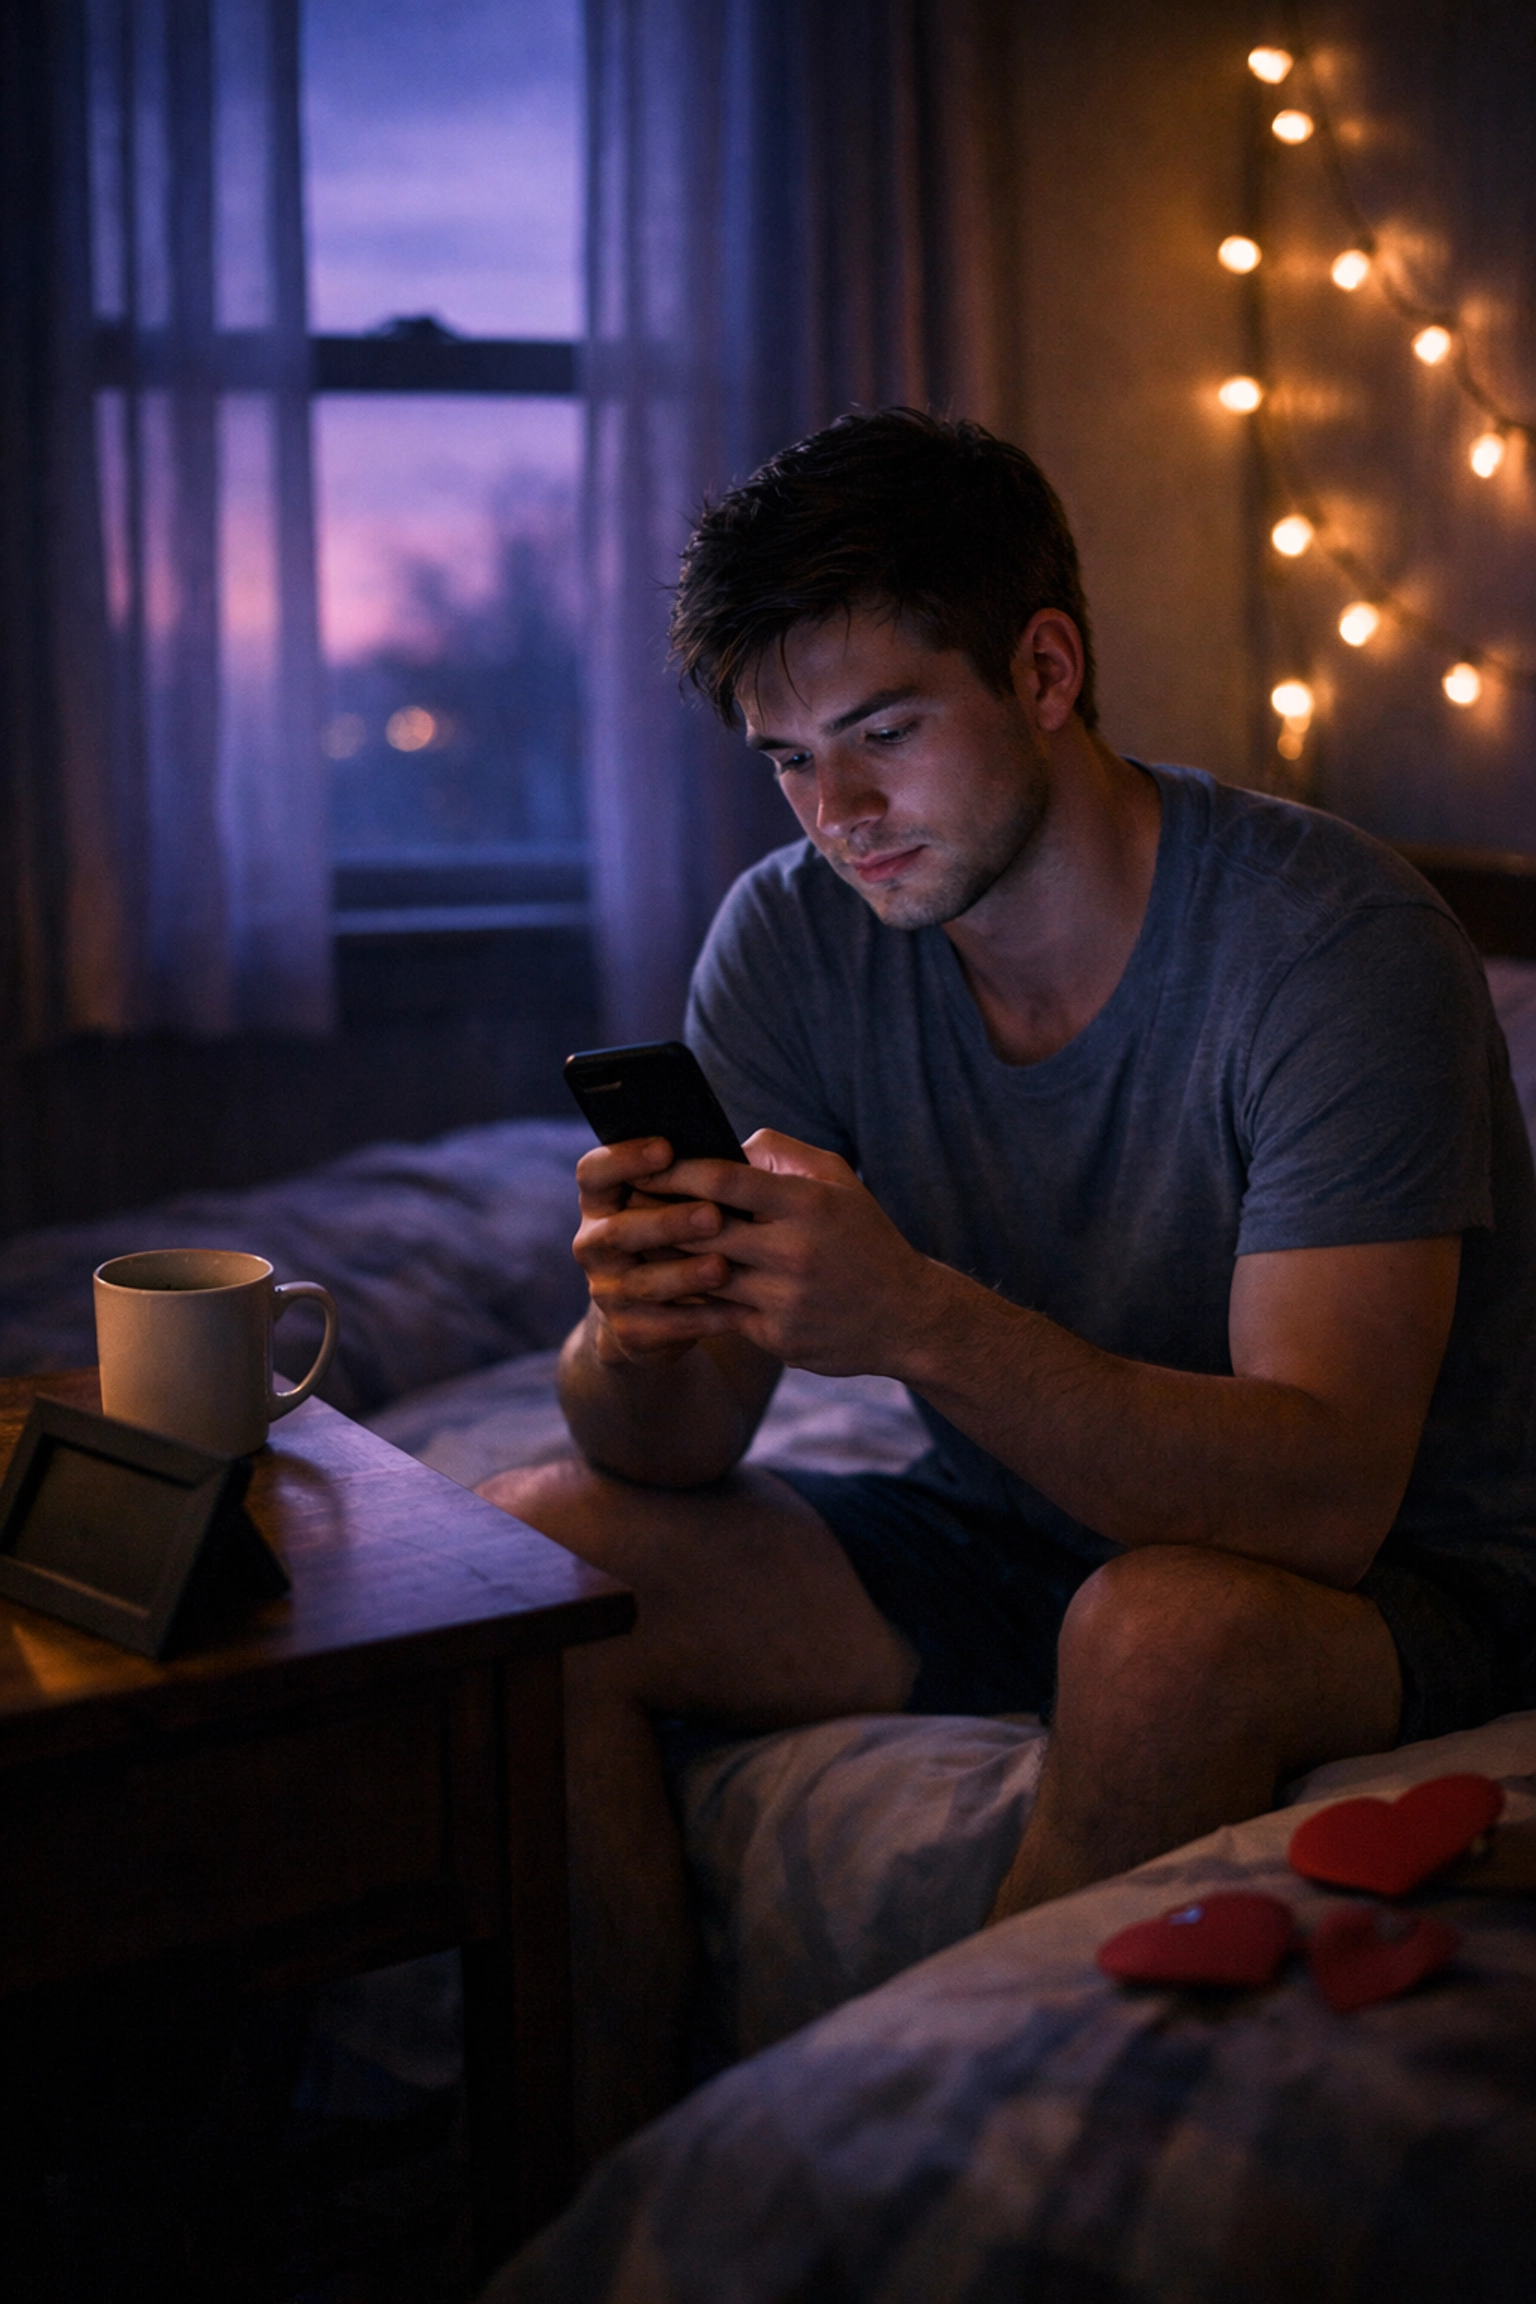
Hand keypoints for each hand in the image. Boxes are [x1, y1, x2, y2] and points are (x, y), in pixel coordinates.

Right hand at [572, 1135, 746, 1365]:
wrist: (657, 1311)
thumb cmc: (677, 1236)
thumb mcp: (673, 1204)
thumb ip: (689, 1180)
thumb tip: (734, 1158)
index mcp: (601, 1202)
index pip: (594, 1173)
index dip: (624, 1159)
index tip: (667, 1148)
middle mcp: (594, 1244)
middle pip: (619, 1231)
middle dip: (667, 1222)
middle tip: (714, 1215)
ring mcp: (607, 1290)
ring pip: (642, 1282)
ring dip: (684, 1274)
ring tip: (723, 1267)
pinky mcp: (629, 1331)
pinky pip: (665, 1326)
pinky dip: (702, 1318)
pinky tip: (737, 1310)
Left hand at [655, 1130, 943, 1375]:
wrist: (907, 1316)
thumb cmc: (864, 1237)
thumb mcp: (839, 1181)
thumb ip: (782, 1154)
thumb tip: (727, 1145)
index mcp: (807, 1205)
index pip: (724, 1179)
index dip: (676, 1170)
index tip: (644, 1164)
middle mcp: (794, 1252)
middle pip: (702, 1231)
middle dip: (659, 1217)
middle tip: (625, 1205)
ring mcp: (784, 1299)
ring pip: (702, 1277)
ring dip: (666, 1263)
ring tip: (636, 1246)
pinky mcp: (776, 1338)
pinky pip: (717, 1316)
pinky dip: (689, 1303)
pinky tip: (664, 1291)